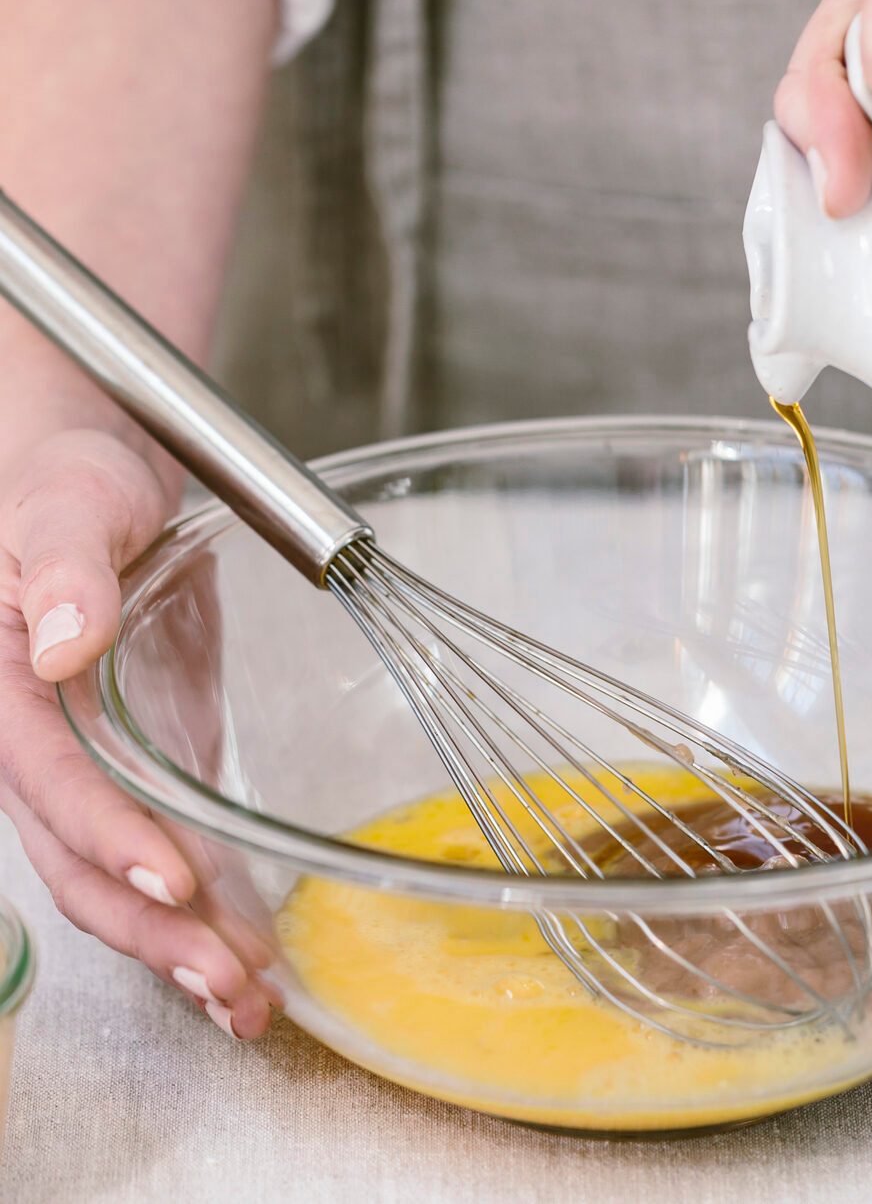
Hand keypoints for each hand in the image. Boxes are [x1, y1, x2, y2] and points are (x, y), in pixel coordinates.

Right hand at [0, 429, 275, 1038]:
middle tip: (227, 983)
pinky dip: (207, 897)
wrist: (102, 466)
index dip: (108, 834)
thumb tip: (59, 638)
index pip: (49, 783)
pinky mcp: (148, 755)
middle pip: (83, 861)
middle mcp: (42, 744)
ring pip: (122, 873)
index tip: (176, 877)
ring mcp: (97, 760)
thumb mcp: (63, 501)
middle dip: (154, 928)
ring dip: (182, 939)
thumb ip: (60, 563)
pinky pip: (168, 840)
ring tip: (247, 1000)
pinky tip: (252, 946)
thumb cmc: (63, 474)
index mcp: (3, 690)